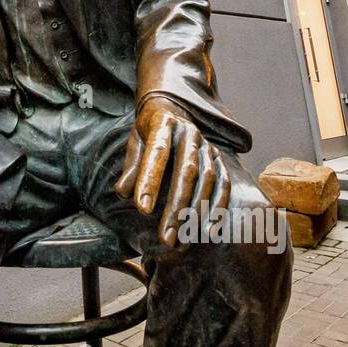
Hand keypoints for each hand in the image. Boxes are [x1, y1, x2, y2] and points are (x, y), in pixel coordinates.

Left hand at [115, 96, 230, 247]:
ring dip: (196, 213)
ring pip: (207, 180)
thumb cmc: (148, 129)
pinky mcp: (218, 156)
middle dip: (177, 207)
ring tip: (183, 240)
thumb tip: (124, 192)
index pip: (157, 153)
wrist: (173, 106)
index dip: (150, 181)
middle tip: (166, 238)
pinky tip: (208, 231)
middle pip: (186, 171)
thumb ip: (131, 166)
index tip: (142, 210)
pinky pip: (223, 183)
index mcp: (163, 124)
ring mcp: (206, 145)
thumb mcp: (134, 140)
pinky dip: (218, 207)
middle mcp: (189, 133)